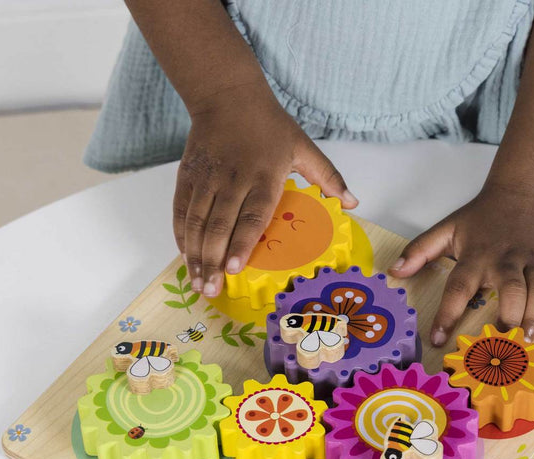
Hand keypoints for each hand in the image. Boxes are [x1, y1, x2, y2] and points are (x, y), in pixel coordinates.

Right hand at [174, 81, 357, 296]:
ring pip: (196, 222)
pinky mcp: (187, 176)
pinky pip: (181, 210)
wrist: (226, 93)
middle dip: (213, 261)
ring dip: (195, 255)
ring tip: (196, 282)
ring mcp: (207, 178)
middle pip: (220, 226)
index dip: (242, 244)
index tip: (235, 269)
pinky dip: (181, 236)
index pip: (252, 215)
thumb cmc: (269, 124)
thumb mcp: (304, 146)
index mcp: (264, 176)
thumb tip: (353, 204)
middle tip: (211, 289)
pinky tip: (185, 257)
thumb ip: (328, 177)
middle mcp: (233, 179)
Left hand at [388, 185, 533, 344]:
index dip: (447, 314)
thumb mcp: (446, 230)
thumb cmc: (482, 216)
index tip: (437, 339)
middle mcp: (504, 260)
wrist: (522, 191)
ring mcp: (532, 259)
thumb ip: (419, 251)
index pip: (458, 288)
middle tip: (502, 344)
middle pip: (510, 289)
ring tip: (528, 338)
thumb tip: (394, 270)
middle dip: (507, 317)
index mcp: (475, 257)